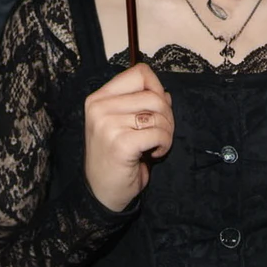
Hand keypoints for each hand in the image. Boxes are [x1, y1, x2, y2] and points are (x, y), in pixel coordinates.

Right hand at [82, 62, 173, 212]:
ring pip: (159, 114)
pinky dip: (164, 145)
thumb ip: (142, 104)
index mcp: (99, 98)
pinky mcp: (121, 143)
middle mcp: (99, 107)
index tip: (155, 109)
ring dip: (166, 132)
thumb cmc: (116, 157)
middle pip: (154, 94)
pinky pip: (159, 133)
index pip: (139, 72)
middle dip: (167, 115)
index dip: (156, 88)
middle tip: (160, 134)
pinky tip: (153, 154)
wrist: (102, 194)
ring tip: (156, 145)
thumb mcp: (124, 124)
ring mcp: (107, 124)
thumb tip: (165, 92)